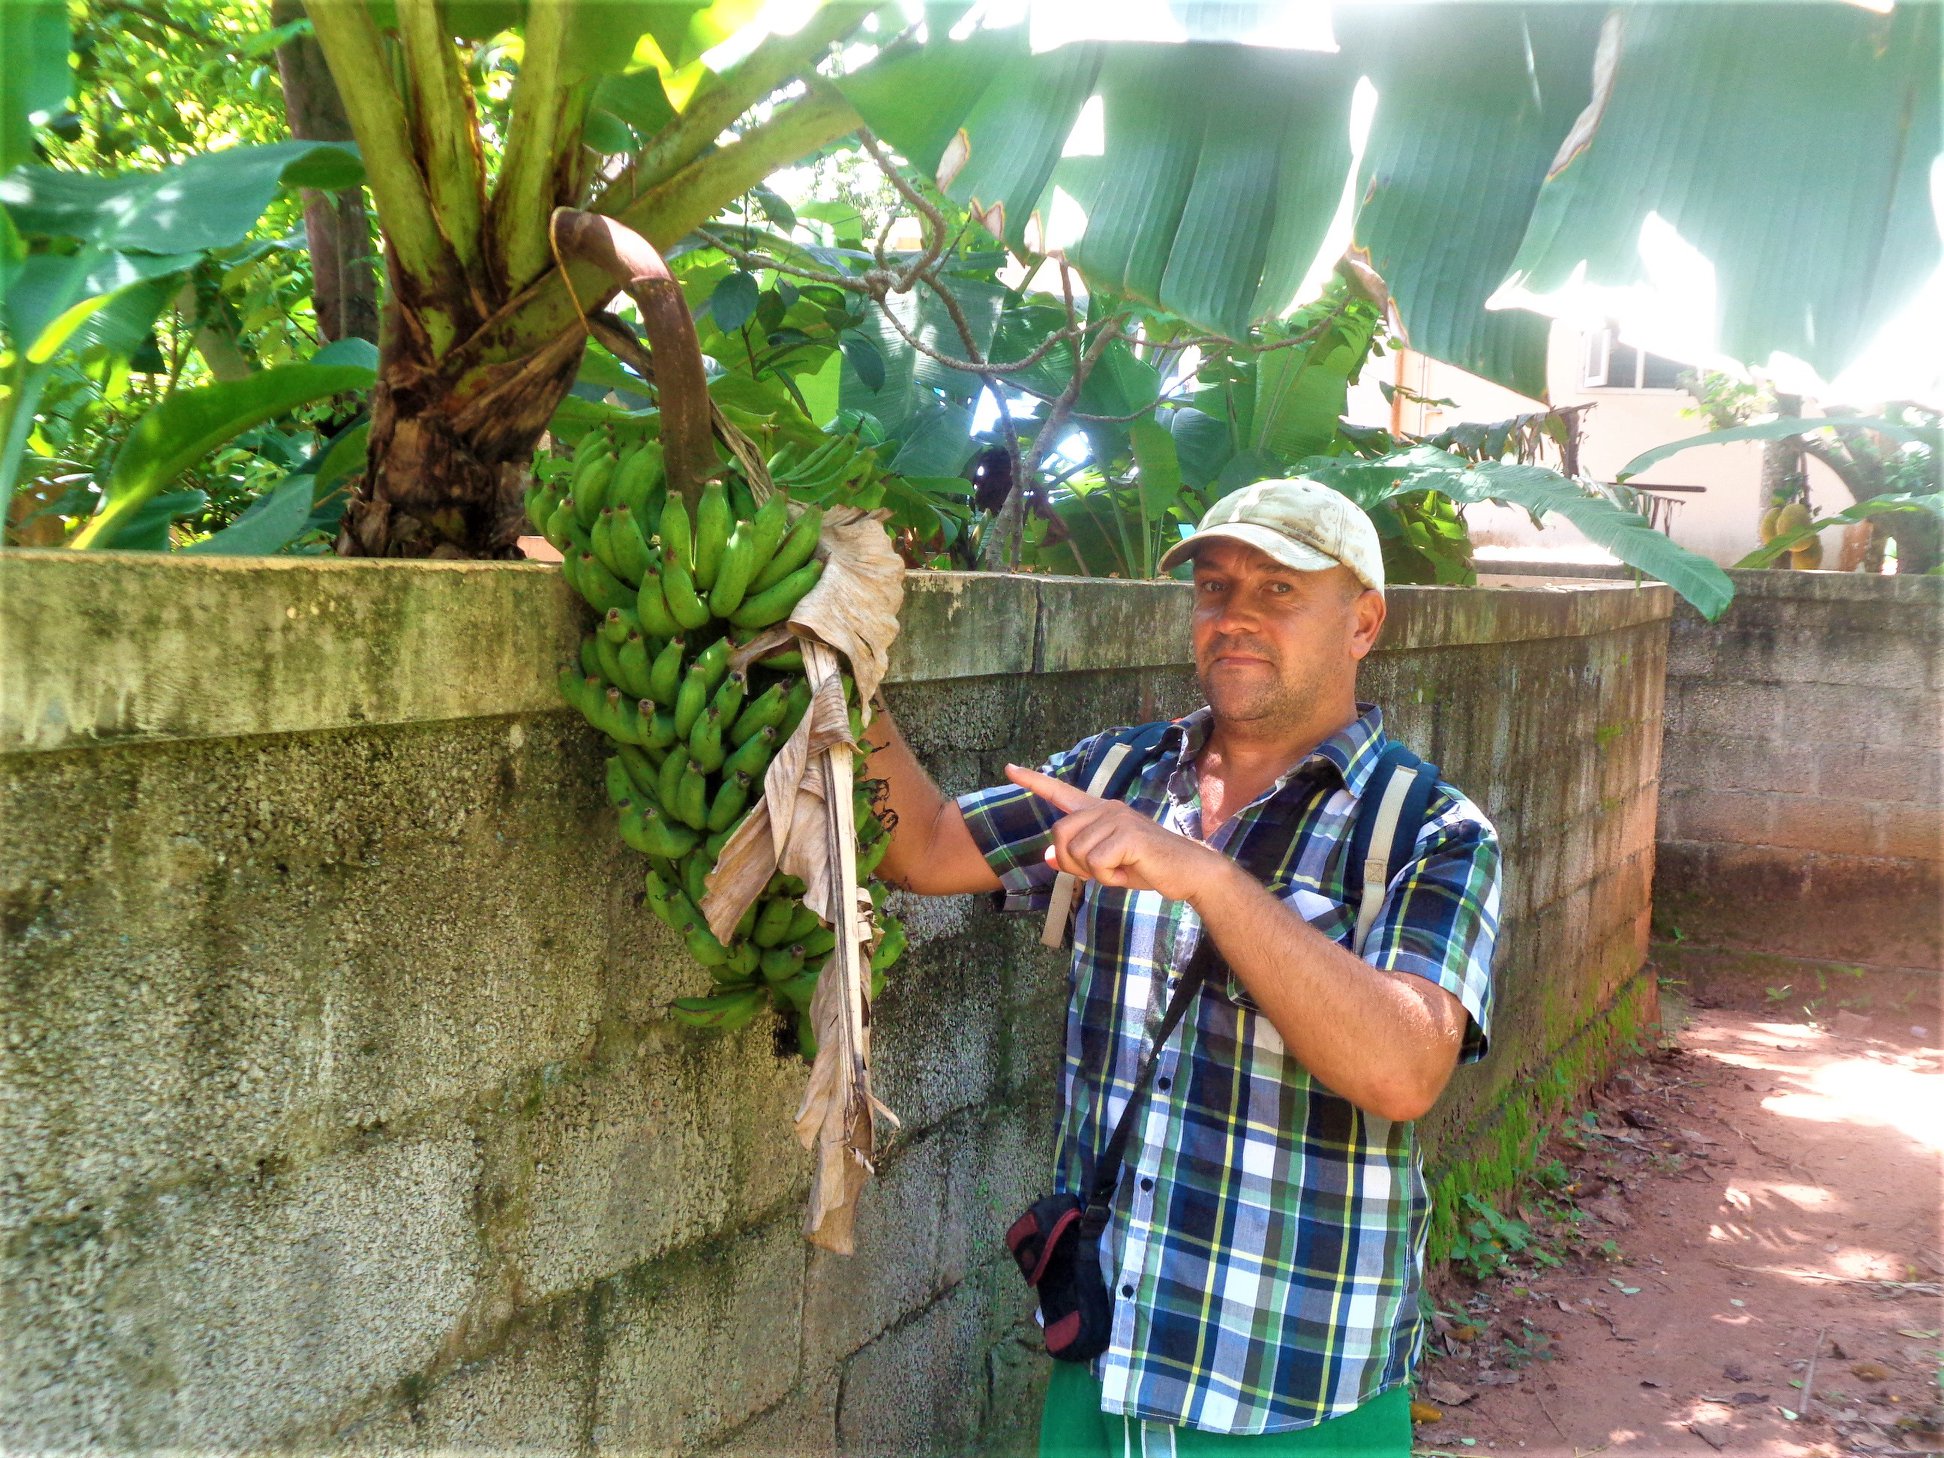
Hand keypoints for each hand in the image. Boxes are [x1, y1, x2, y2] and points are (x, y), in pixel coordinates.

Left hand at [1005, 763, 1228, 904]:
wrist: (1190, 872)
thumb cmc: (1149, 866)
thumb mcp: (1107, 864)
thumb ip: (1078, 858)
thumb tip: (1048, 857)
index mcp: (1100, 811)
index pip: (1060, 793)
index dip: (1033, 781)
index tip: (1009, 768)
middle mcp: (1106, 808)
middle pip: (1060, 835)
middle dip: (1073, 863)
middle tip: (1101, 871)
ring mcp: (1117, 819)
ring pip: (1076, 853)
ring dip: (1095, 873)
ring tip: (1121, 869)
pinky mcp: (1127, 834)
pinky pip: (1095, 864)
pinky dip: (1108, 877)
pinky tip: (1129, 871)